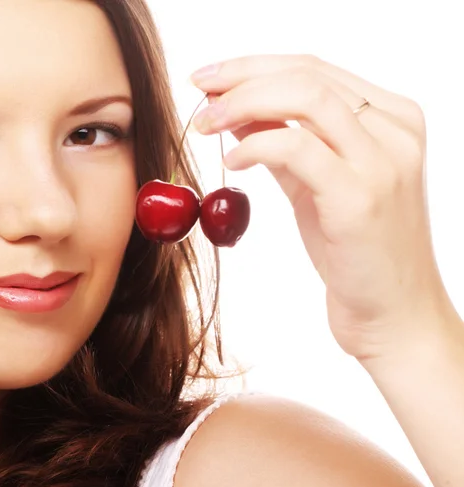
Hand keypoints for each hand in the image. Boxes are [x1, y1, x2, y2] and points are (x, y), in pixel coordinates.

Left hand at [189, 54, 454, 362]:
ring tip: (205, 123)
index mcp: (390, 120)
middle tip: (199, 91)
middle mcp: (395, 131)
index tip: (210, 79)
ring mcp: (383, 162)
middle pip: (307, 74)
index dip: (254, 66)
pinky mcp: (360, 198)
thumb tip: (238, 111)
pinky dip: (255, 147)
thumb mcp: (318, 186)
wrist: (391, 313)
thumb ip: (287, 145)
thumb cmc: (355, 252)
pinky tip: (231, 162)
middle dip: (241, 76)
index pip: (314, 69)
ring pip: (306, 99)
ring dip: (242, 103)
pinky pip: (297, 150)